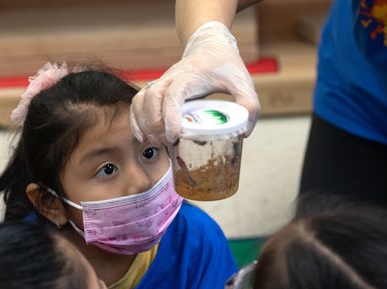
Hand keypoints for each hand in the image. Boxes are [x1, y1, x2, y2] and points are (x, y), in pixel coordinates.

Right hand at [130, 21, 259, 144]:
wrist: (209, 47)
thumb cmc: (225, 65)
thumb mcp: (243, 81)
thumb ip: (249, 105)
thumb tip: (244, 132)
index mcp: (190, 76)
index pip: (173, 95)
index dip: (170, 116)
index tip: (174, 136)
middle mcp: (170, 78)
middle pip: (151, 99)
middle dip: (154, 124)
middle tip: (166, 143)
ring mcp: (160, 83)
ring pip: (140, 100)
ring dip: (143, 123)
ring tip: (155, 142)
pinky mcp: (156, 90)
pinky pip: (138, 104)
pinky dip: (137, 121)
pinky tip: (145, 137)